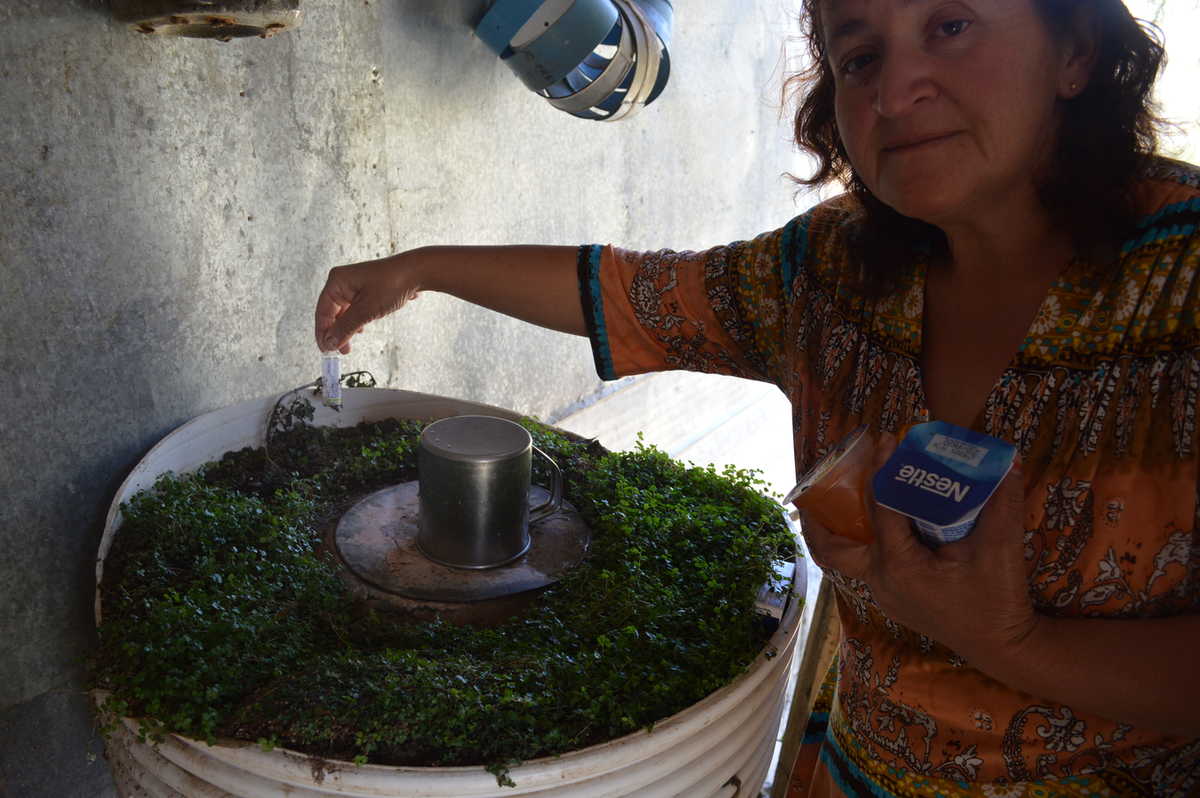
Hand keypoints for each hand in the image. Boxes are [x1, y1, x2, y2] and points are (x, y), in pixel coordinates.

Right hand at [314, 253, 421, 353]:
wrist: (416, 272)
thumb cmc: (393, 283)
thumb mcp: (367, 310)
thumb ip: (346, 328)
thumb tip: (331, 342)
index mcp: (337, 281)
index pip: (322, 312)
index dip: (323, 333)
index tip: (326, 350)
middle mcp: (342, 282)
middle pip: (330, 313)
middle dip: (334, 333)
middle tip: (338, 350)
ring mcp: (353, 286)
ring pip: (342, 313)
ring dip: (344, 329)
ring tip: (348, 345)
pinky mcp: (364, 290)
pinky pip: (352, 309)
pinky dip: (354, 321)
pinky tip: (359, 330)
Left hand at [799, 434, 1036, 664]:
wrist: (1003, 647)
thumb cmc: (998, 600)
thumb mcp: (1001, 550)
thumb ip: (1002, 503)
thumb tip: (1008, 460)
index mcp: (899, 566)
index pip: (881, 509)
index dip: (881, 470)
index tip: (884, 440)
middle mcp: (881, 580)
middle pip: (832, 549)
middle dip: (817, 518)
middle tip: (813, 486)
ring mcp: (884, 593)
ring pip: (845, 558)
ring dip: (836, 530)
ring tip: (832, 499)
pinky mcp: (894, 597)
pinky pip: (865, 564)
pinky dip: (860, 541)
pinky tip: (873, 521)